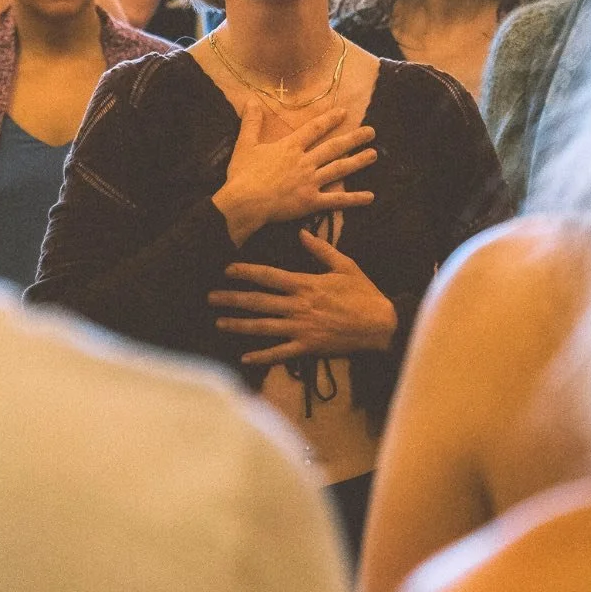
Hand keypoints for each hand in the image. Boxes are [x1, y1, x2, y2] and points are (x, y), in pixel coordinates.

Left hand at [208, 227, 396, 364]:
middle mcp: (298, 306)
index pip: (268, 276)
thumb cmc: (364, 293)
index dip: (245, 273)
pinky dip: (262, 356)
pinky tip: (245, 357)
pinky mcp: (308, 347)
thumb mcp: (345, 265)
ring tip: (219, 322)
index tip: (226, 270)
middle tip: (210, 296)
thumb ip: (321, 250)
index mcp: (305, 284)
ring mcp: (301, 329)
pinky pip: (280, 353)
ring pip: (263, 327)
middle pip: (258, 301)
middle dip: (232, 298)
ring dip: (239, 325)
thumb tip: (301, 234)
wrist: (380, 325)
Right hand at [213, 101, 376, 246]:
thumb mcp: (245, 144)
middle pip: (334, 147)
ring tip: (374, 154)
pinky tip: (370, 196)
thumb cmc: (243, 174)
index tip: (344, 113)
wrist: (244, 203)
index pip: (314, 129)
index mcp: (290, 147)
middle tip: (371, 132)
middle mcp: (305, 161)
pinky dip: (353, 199)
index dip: (330, 120)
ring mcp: (310, 182)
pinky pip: (336, 200)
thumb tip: (251, 100)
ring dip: (358, 161)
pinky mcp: (311, 202)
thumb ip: (251, 122)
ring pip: (339, 169)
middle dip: (354, 138)